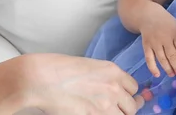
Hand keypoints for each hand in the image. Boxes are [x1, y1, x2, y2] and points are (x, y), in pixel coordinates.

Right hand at [21, 53, 143, 114]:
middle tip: (118, 109)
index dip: (128, 94)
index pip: (133, 87)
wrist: (42, 78)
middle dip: (126, 108)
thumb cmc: (60, 69)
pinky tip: (94, 114)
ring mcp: (105, 105)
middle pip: (132, 106)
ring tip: (106, 112)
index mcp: (113, 71)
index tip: (123, 97)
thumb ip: (104, 77)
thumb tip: (110, 87)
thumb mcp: (89, 66)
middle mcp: (114, 88)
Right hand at [139, 7, 175, 77]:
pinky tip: (157, 74)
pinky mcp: (146, 46)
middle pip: (172, 55)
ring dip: (167, 68)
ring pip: (162, 59)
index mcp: (175, 33)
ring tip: (172, 74)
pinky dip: (153, 68)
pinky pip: (149, 59)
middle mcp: (165, 38)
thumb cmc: (166, 22)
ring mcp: (154, 42)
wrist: (148, 15)